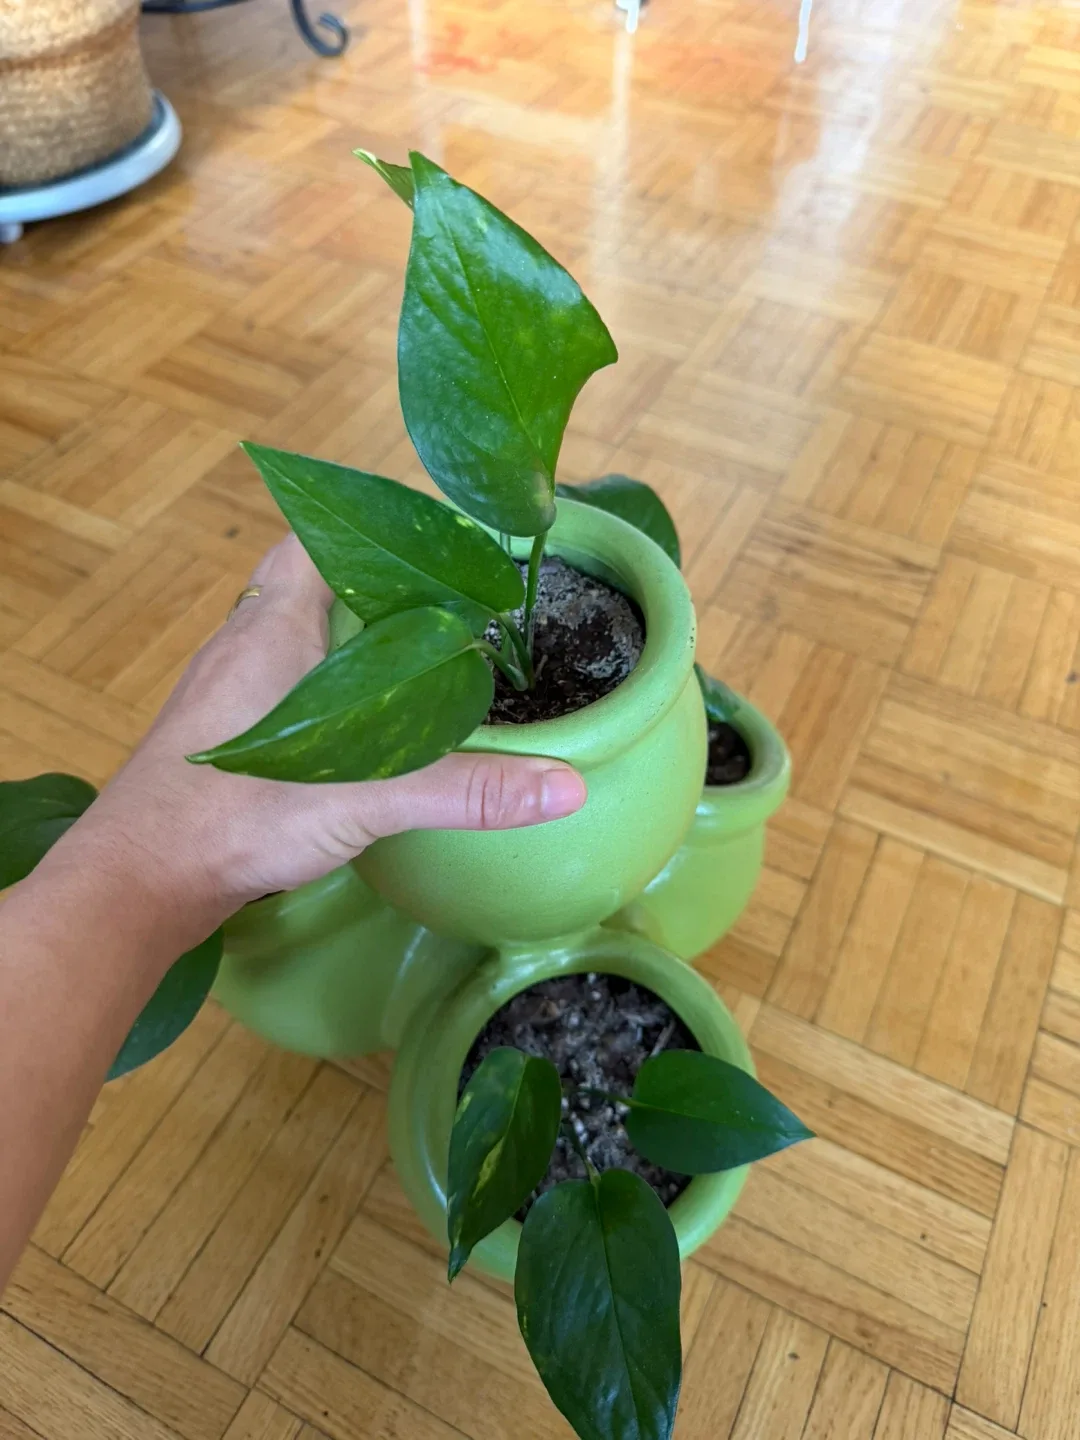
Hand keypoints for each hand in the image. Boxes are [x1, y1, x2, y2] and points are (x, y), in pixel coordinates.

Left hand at [55, 535, 585, 936]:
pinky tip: (366, 724)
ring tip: (424, 654)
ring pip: (300, 636)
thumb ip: (463, 789)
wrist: (135, 884)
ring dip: (354, 636)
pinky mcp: (224, 736)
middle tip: (451, 601)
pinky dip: (330, 684)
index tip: (440, 537)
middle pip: (316, 582)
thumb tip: (567, 784)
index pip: (319, 535)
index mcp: (272, 626)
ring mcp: (228, 691)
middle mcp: (244, 643)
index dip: (376, 525)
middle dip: (381, 584)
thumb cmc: (232, 819)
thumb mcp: (363, 798)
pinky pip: (285, 683)